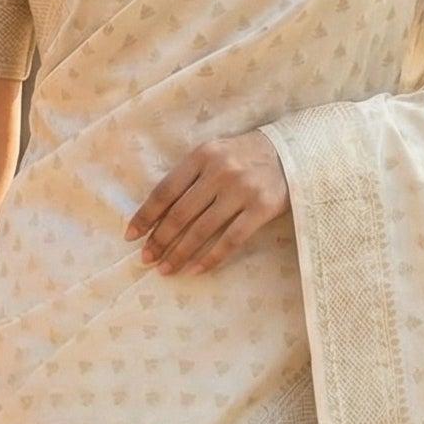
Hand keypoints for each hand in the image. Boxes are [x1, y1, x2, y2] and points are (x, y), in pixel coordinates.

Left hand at [126, 130, 288, 276]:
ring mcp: (242, 190)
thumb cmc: (246, 157)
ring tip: (166, 270)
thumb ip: (191, 178)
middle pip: (181, 213)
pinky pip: (232, 239)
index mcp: (202, 155)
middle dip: (159, 240)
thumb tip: (157, 215)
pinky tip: (197, 270)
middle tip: (145, 259)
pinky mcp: (262, 208)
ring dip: (180, 253)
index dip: (146, 215)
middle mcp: (220, 171)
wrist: (293, 152)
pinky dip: (212, 258)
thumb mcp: (215, 155)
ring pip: (203, 229)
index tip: (131, 236)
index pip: (166, 190)